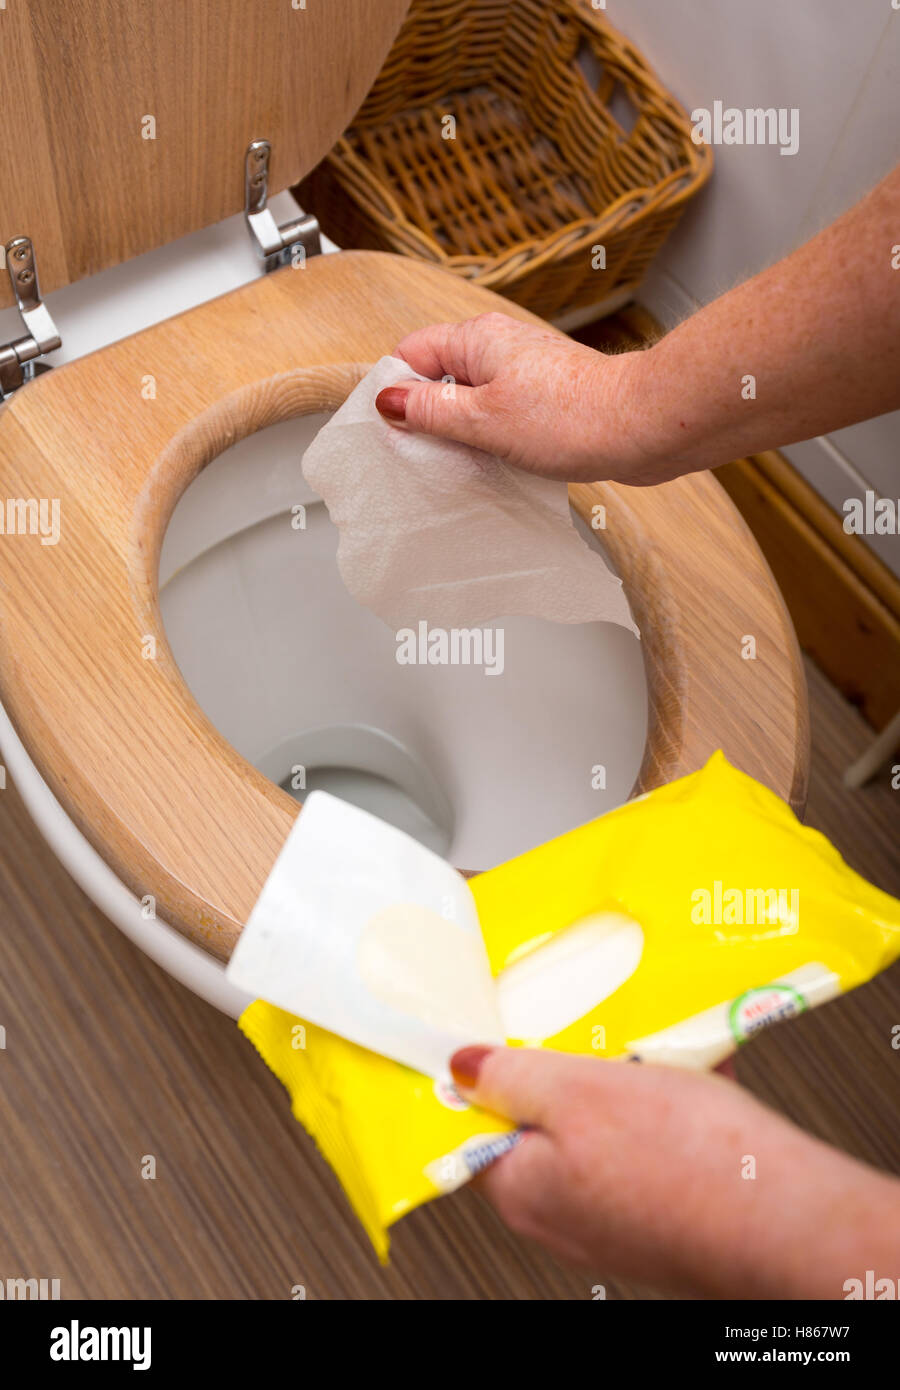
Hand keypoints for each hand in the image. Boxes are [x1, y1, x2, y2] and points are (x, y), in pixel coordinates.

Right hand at [375, 312, 660, 484]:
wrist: (642, 426)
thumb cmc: (569, 419)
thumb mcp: (482, 420)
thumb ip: (431, 410)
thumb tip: (389, 401)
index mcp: (477, 338)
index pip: (412, 352)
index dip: (396, 389)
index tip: (393, 429)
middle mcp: (500, 344)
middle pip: (441, 374)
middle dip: (428, 412)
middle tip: (427, 453)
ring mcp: (525, 369)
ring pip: (472, 395)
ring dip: (462, 428)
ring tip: (466, 460)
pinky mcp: (547, 394)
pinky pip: (501, 409)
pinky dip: (492, 433)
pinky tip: (497, 459)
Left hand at [449, 1044, 899, 1297]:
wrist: (789, 1218)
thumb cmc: (687, 1165)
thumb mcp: (577, 1090)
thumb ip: (510, 1075)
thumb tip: (460, 1066)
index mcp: (521, 1189)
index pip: (469, 1125)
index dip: (480, 1073)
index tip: (491, 1031)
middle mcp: (561, 1213)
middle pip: (538, 1119)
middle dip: (563, 1068)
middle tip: (583, 1030)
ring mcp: (614, 1214)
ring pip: (598, 1126)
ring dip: (618, 1082)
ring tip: (644, 1051)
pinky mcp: (662, 1208)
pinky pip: (645, 1143)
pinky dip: (660, 1106)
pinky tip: (684, 1080)